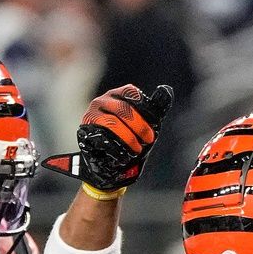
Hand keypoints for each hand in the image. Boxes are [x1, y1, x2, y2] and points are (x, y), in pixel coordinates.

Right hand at [45, 84, 174, 192]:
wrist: (110, 164)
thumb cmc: (129, 141)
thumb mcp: (145, 124)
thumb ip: (155, 109)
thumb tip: (167, 89)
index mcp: (117, 95)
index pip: (131, 93)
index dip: (145, 108)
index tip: (155, 124)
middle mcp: (102, 101)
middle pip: (123, 109)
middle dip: (140, 126)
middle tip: (150, 139)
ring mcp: (91, 115)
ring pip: (112, 123)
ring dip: (128, 138)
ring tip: (137, 150)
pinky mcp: (85, 132)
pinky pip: (102, 138)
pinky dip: (116, 149)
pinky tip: (124, 157)